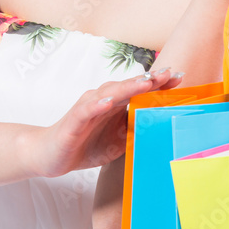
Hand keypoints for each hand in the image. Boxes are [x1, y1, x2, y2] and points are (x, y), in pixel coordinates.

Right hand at [31, 67, 182, 177]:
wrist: (49, 155)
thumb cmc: (84, 145)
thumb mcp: (117, 142)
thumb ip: (135, 131)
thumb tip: (161, 129)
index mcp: (115, 104)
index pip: (140, 90)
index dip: (159, 84)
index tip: (180, 77)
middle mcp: (102, 100)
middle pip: (128, 86)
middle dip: (150, 80)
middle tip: (170, 73)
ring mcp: (87, 107)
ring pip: (110, 93)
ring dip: (128, 87)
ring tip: (147, 82)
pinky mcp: (74, 120)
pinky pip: (87, 110)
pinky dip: (97, 105)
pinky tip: (108, 102)